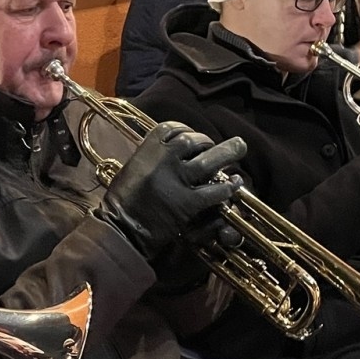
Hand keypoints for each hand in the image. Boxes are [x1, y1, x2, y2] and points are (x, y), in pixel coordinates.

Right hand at [98, 122, 246, 261]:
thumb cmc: (122, 203)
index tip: (193, 136)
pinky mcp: (187, 203)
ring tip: (239, 148)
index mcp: (147, 149)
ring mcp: (176, 180)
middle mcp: (163, 160)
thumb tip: (168, 150)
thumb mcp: (132, 170)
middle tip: (215, 146)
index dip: (187, 130)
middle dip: (207, 141)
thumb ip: (150, 158)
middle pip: (193, 140)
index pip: (172, 129)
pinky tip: (234, 184)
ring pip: (209, 161)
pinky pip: (213, 191)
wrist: (120, 229)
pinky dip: (227, 188)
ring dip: (227, 154)